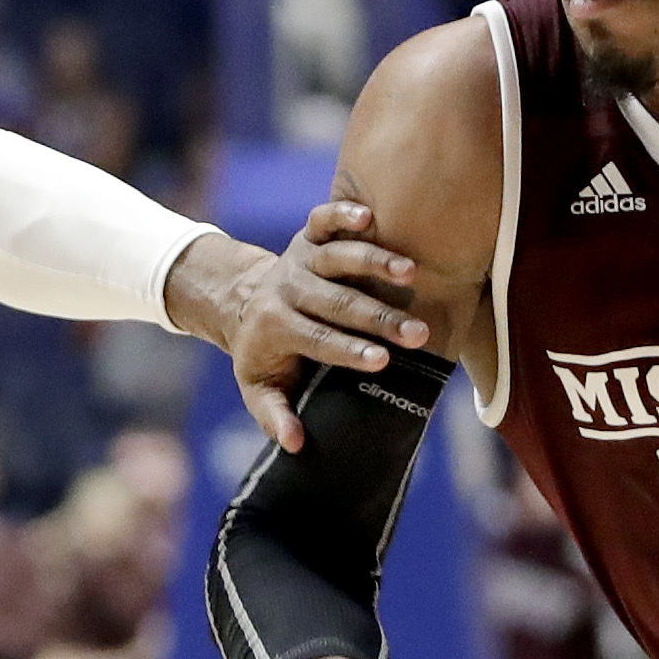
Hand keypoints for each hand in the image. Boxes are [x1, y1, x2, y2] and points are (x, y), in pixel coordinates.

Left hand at [167, 204, 429, 450]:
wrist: (241, 302)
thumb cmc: (263, 354)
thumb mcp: (258, 388)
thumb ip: (274, 415)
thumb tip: (295, 445)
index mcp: (276, 327)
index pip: (317, 339)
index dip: (349, 350)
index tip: (382, 361)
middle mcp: (288, 289)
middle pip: (337, 302)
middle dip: (378, 317)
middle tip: (418, 334)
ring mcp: (299, 258)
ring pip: (337, 257)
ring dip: (374, 263)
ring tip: (411, 273)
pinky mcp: (307, 236)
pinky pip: (323, 218)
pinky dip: (342, 213)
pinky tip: (368, 215)